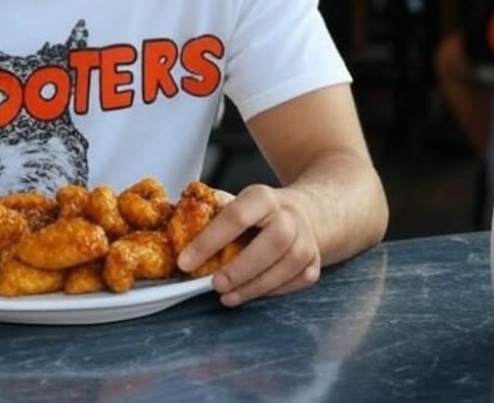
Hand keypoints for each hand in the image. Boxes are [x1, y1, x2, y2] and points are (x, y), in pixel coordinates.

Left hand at [176, 184, 321, 305]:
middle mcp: (290, 215)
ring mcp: (307, 238)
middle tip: (214, 284)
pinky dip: (276, 290)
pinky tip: (254, 292)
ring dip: (257, 285)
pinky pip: (301, 279)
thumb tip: (177, 227)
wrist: (309, 210)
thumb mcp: (238, 202)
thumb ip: (212, 214)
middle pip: (275, 239)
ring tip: (228, 296)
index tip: (185, 262)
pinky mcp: (316, 260)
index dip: (209, 240)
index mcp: (263, 197)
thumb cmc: (262, 213)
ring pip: (291, 262)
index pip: (237, 216)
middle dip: (242, 267)